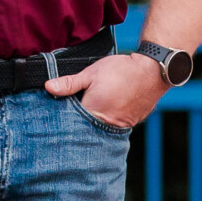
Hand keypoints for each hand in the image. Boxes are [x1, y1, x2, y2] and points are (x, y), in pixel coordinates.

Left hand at [44, 52, 164, 128]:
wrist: (153, 71)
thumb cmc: (121, 70)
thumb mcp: (91, 73)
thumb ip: (70, 83)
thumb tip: (48, 87)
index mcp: (93, 112)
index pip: (71, 122)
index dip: (63, 118)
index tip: (56, 114)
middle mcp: (106, 124)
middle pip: (85, 129)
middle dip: (77, 124)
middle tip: (73, 113)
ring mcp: (119, 126)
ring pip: (99, 130)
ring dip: (92, 124)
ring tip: (89, 113)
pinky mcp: (130, 124)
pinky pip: (112, 127)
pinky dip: (106, 122)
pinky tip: (105, 112)